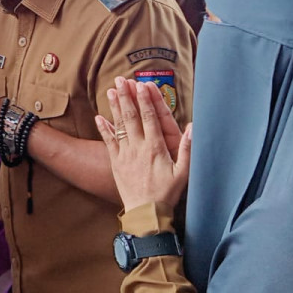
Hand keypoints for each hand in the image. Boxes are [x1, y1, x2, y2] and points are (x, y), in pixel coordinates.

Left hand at [95, 77, 192, 210]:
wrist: (146, 212)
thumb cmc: (167, 193)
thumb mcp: (184, 172)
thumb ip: (189, 149)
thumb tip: (193, 128)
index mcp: (155, 148)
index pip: (150, 118)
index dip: (145, 100)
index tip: (142, 85)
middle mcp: (138, 147)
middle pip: (131, 117)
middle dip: (127, 97)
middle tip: (122, 80)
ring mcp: (125, 154)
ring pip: (118, 126)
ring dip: (114, 107)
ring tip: (111, 91)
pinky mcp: (116, 162)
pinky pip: (108, 142)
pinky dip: (104, 129)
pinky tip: (99, 117)